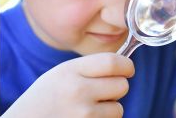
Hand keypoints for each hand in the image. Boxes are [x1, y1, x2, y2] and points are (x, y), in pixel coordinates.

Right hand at [4, 53, 133, 117]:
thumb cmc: (47, 94)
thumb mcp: (62, 72)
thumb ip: (89, 68)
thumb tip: (122, 65)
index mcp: (71, 70)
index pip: (111, 63)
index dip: (126, 65)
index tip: (128, 67)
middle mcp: (79, 91)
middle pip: (121, 85)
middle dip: (119, 86)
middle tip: (107, 87)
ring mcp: (84, 114)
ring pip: (118, 108)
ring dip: (111, 106)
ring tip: (91, 104)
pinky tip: (87, 116)